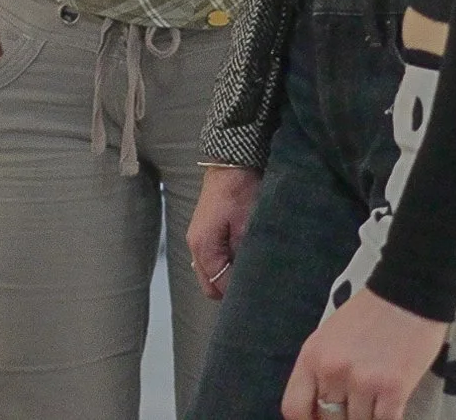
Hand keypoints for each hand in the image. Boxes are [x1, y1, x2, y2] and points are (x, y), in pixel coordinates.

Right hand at [188, 166, 260, 300]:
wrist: (233, 162)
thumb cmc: (241, 190)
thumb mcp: (248, 226)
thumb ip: (244, 258)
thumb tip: (248, 283)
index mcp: (203, 247)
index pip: (218, 287)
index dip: (239, 293)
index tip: (260, 290)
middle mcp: (196, 246)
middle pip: (210, 284)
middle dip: (231, 287)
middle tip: (257, 282)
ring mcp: (198, 239)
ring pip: (212, 273)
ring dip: (230, 274)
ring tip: (253, 268)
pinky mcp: (206, 232)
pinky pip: (214, 259)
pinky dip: (228, 263)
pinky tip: (244, 255)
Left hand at [281, 288, 450, 419]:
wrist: (407, 295)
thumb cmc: (368, 315)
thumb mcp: (328, 338)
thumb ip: (319, 372)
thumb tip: (320, 407)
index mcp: (312, 357)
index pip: (294, 408)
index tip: (320, 419)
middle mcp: (332, 371)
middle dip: (342, 418)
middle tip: (355, 407)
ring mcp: (362, 381)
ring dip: (367, 417)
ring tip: (375, 402)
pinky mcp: (393, 389)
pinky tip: (389, 409)